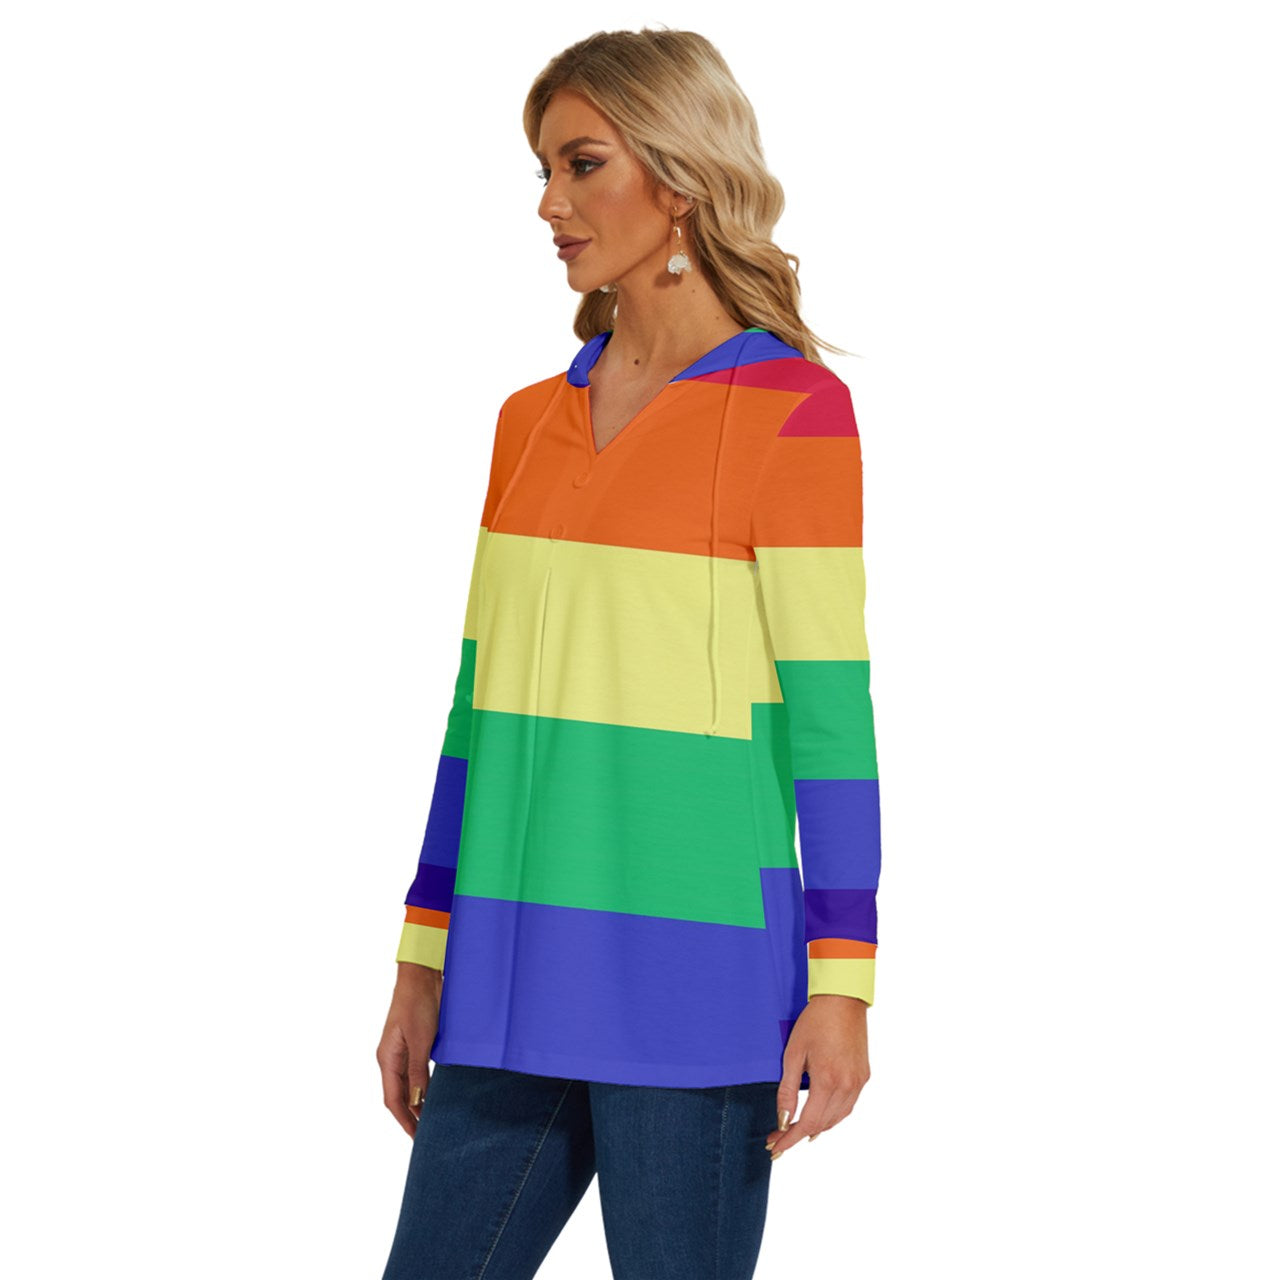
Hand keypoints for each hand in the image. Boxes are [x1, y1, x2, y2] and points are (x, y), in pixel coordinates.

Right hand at [376, 962, 443, 1137]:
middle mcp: (391, 1058)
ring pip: (408, 1085)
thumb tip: (418, 1102)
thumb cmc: (418, 1004)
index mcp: (387, 1059)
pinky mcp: (414, 1043)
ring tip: (432, 1121)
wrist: (423, 975)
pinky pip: (416, 1072)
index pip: (393, 1100)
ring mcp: (402, 1050)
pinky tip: (435, 1093)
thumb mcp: (420, 1040)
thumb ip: (418, 1071)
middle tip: (426, 1137)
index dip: (405, 1120)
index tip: (417, 1139)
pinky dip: (424, 1086)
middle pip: (399, 1096)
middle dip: (411, 1117)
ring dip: (418, 1103)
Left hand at [766, 995, 869, 1159]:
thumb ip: (787, 1090)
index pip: (807, 1122)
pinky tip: (820, 1114)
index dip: (790, 1138)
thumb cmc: (815, 1022)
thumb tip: (782, 1118)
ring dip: (817, 1127)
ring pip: (837, 1119)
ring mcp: (858, 1082)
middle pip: (822, 1124)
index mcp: (828, 1081)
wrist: (843, 1000)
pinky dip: (832, 1115)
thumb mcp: (793, 1054)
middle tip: (779, 1138)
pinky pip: (848, 1106)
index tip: (776, 1148)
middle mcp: (847, 1086)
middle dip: (798, 1134)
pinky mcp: (864, 1076)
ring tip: (796, 1130)